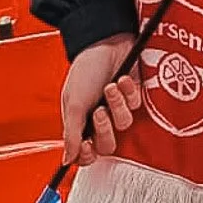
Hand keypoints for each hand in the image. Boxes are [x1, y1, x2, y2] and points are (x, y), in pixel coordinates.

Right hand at [61, 35, 142, 165]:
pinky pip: (136, 106)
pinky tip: (122, 79)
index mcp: (80, 122)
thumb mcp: (73, 103)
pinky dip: (128, 92)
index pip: (85, 153)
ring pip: (124, 124)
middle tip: (99, 112)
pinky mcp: (133, 95)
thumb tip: (66, 160)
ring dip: (116, 105)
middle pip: (107, 145)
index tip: (86, 145)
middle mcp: (99, 118)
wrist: (106, 42)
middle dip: (104, 129)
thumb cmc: (86, 68)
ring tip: (110, 88)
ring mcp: (117, 107)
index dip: (87, 155)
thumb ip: (71, 135)